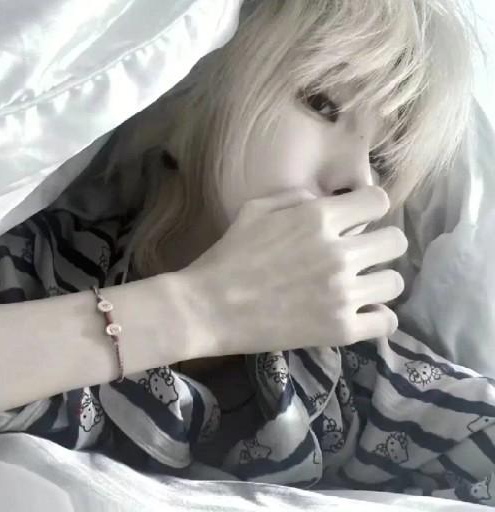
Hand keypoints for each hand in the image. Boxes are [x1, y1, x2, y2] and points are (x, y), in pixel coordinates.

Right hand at [181, 186, 407, 356]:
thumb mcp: (255, 209)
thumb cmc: (228, 256)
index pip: (378, 201)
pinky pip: (386, 322)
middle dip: (381, 243)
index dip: (370, 207)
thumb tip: (329, 201)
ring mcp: (342, 294)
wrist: (208, 308)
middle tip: (361, 254)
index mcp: (319, 218)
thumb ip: (297, 197)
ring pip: (395, 282)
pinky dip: (378, 317)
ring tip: (359, 286)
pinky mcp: (340, 329)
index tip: (359, 219)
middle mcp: (339, 253)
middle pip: (396, 241)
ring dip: (379, 280)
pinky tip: (361, 313)